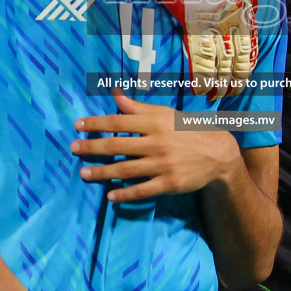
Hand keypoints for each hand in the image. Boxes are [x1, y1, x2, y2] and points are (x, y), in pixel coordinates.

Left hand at [72, 94, 243, 201]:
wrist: (218, 153)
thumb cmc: (187, 130)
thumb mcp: (165, 114)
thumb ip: (138, 108)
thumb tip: (115, 94)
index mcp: (155, 123)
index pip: (119, 122)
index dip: (97, 123)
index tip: (78, 126)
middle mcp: (157, 143)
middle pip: (117, 146)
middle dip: (92, 147)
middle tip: (73, 148)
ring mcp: (162, 165)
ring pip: (126, 169)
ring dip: (102, 172)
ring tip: (84, 173)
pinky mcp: (169, 183)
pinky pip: (142, 190)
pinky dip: (125, 194)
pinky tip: (110, 195)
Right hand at [109, 0, 258, 100]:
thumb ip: (235, 3)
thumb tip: (240, 20)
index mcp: (241, 7)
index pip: (249, 48)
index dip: (245, 70)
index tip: (240, 83)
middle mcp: (231, 16)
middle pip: (237, 59)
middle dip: (233, 82)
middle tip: (226, 96)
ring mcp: (212, 21)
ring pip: (220, 63)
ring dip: (217, 84)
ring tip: (213, 97)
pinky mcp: (192, 23)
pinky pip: (199, 57)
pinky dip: (200, 77)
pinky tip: (198, 88)